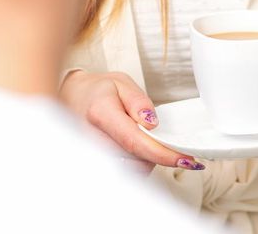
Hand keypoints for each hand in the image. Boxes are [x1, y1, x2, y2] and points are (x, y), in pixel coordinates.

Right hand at [59, 71, 204, 171]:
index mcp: (100, 113)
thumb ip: (139, 101)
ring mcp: (88, 156)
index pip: (136, 142)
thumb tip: (151, 125)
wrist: (68, 99)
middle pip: (136, 161)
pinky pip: (122, 174)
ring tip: (144, 142)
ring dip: (145, 161)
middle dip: (156, 155)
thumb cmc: (96, 91)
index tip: (188, 160)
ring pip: (130, 172)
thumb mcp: (121, 83)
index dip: (164, 154)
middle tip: (164, 142)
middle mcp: (91, 139)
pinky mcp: (92, 165)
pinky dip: (135, 166)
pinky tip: (135, 152)